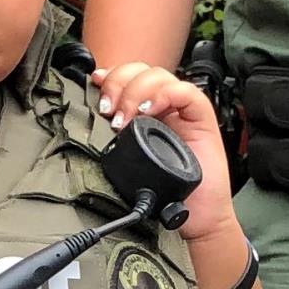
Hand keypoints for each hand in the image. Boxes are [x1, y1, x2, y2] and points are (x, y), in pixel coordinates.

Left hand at [88, 61, 235, 237]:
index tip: (94, 85)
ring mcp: (183, 111)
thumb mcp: (127, 164)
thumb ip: (113, 141)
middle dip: (119, 83)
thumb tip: (86, 124)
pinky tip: (150, 111)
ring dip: (136, 92)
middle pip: (142, 70)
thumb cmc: (163, 194)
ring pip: (160, 76)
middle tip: (108, 110)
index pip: (128, 76)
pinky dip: (165, 95)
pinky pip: (187, 93)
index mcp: (147, 112)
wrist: (193, 218)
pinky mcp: (202, 120)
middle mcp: (165, 107)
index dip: (111, 75)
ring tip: (124, 119)